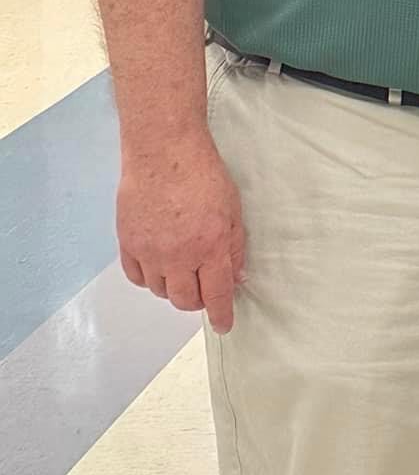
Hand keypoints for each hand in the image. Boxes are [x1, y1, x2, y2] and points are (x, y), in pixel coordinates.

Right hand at [117, 129, 245, 333]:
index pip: (216, 294)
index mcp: (210, 245)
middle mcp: (178, 255)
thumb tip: (235, 277)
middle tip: (203, 289)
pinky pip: (137, 277)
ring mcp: (150, 251)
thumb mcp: (232, 207)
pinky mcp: (128, 244)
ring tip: (181, 269)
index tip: (224, 324)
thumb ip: (234, 246)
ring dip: (174, 287)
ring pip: (161, 291)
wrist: (163, 150)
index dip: (221, 314)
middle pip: (185, 300)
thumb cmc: (202, 171)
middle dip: (197, 301)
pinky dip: (149, 278)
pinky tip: (158, 265)